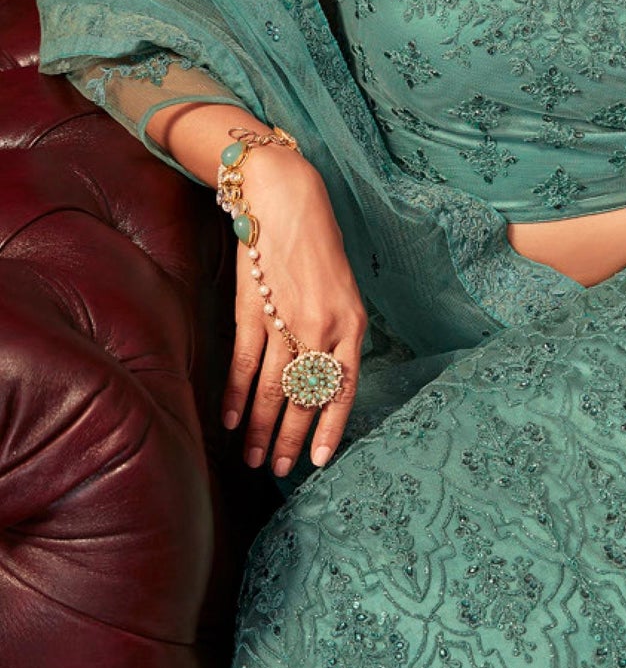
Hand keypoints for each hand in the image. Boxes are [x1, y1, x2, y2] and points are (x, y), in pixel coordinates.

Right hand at [221, 148, 367, 475]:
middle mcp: (323, 327)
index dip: (330, 427)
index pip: (343, 389)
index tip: (319, 460)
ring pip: (274, 388)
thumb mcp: (343, 289)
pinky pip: (246, 363)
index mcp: (352, 324)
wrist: (286, 198)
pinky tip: (230, 421)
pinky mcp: (254, 310)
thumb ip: (336, 332)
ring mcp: (286, 320)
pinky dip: (236, 395)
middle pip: (306, 396)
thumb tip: (323, 375)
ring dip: (261, 428)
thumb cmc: (317, 242)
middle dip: (291, 438)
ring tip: (251, 458)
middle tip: (278, 469)